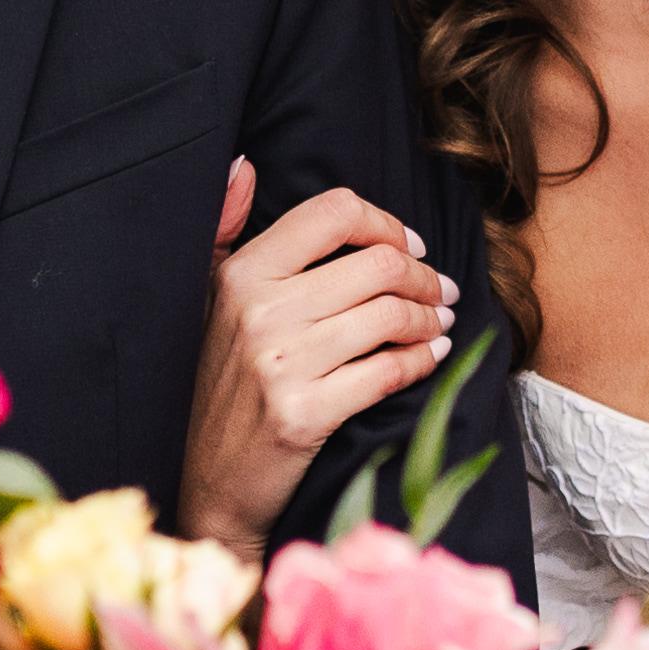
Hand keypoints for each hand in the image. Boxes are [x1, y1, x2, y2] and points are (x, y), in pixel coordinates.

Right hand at [179, 163, 457, 548]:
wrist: (210, 483)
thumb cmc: (220, 386)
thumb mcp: (206, 300)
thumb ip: (224, 227)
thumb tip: (243, 166)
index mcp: (239, 273)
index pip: (333, 213)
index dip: (385, 223)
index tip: (409, 247)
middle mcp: (258, 311)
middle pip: (377, 264)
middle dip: (424, 277)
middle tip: (442, 291)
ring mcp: (281, 364)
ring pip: (392, 316)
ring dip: (432, 318)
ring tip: (441, 324)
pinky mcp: (305, 413)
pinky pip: (390, 370)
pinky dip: (424, 360)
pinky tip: (431, 357)